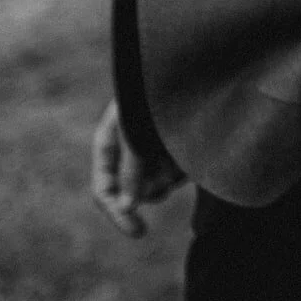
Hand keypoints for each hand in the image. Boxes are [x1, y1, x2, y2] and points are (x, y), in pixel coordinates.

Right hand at [90, 100, 184, 237]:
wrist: (193, 67)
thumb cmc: (157, 94)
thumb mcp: (137, 131)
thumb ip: (131, 169)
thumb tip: (127, 207)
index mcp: (109, 141)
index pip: (104, 188)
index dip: (117, 214)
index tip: (139, 233)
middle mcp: (130, 148)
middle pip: (135, 192)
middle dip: (154, 189)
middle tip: (172, 169)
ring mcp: (154, 148)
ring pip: (160, 185)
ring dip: (173, 176)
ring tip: (184, 146)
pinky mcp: (177, 147)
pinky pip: (179, 173)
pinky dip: (187, 168)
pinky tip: (196, 147)